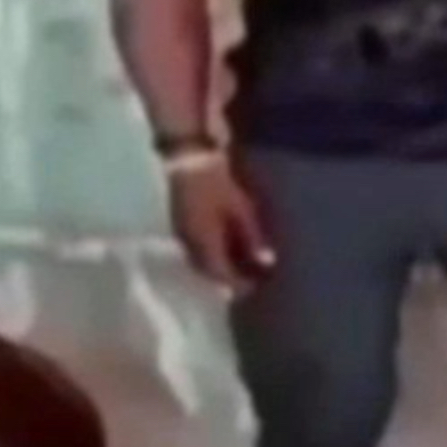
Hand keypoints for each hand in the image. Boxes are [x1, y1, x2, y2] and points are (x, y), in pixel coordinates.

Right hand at [166, 160, 275, 296]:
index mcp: (205, 244)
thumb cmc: (217, 183)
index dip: (237, 284)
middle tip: (246, 282)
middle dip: (226, 280)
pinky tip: (222, 249)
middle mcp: (190, 245)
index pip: (221, 275)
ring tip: (236, 268)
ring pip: (199, 262)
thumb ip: (252, 238)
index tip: (253, 287)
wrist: (188, 159)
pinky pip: (194, 250)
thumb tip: (267, 262)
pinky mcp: (179, 225)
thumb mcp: (240, 209)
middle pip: (208, 273)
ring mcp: (181, 235)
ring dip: (216, 269)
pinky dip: (209, 255)